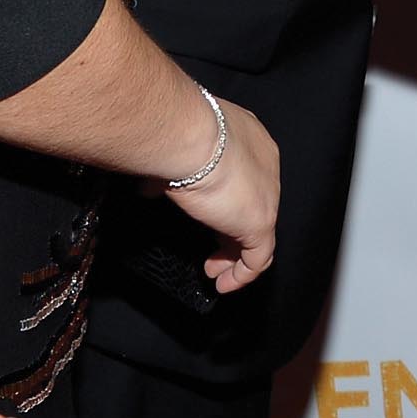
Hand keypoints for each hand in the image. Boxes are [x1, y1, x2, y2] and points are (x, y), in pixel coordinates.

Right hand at [165, 98, 279, 292]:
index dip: (226, 204)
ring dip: (236, 257)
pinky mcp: (261, 220)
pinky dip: (242, 274)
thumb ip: (167, 174)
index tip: (207, 222)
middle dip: (230, 234)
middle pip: (252, 207)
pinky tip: (225, 284)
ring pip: (259, 234)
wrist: (188, 134)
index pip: (244, 180)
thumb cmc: (176, 133)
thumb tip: (148, 187)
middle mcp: (266, 164)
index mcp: (248, 139)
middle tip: (212, 255)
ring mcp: (268, 194)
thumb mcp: (171, 153)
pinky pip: (258, 257)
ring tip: (216, 273)